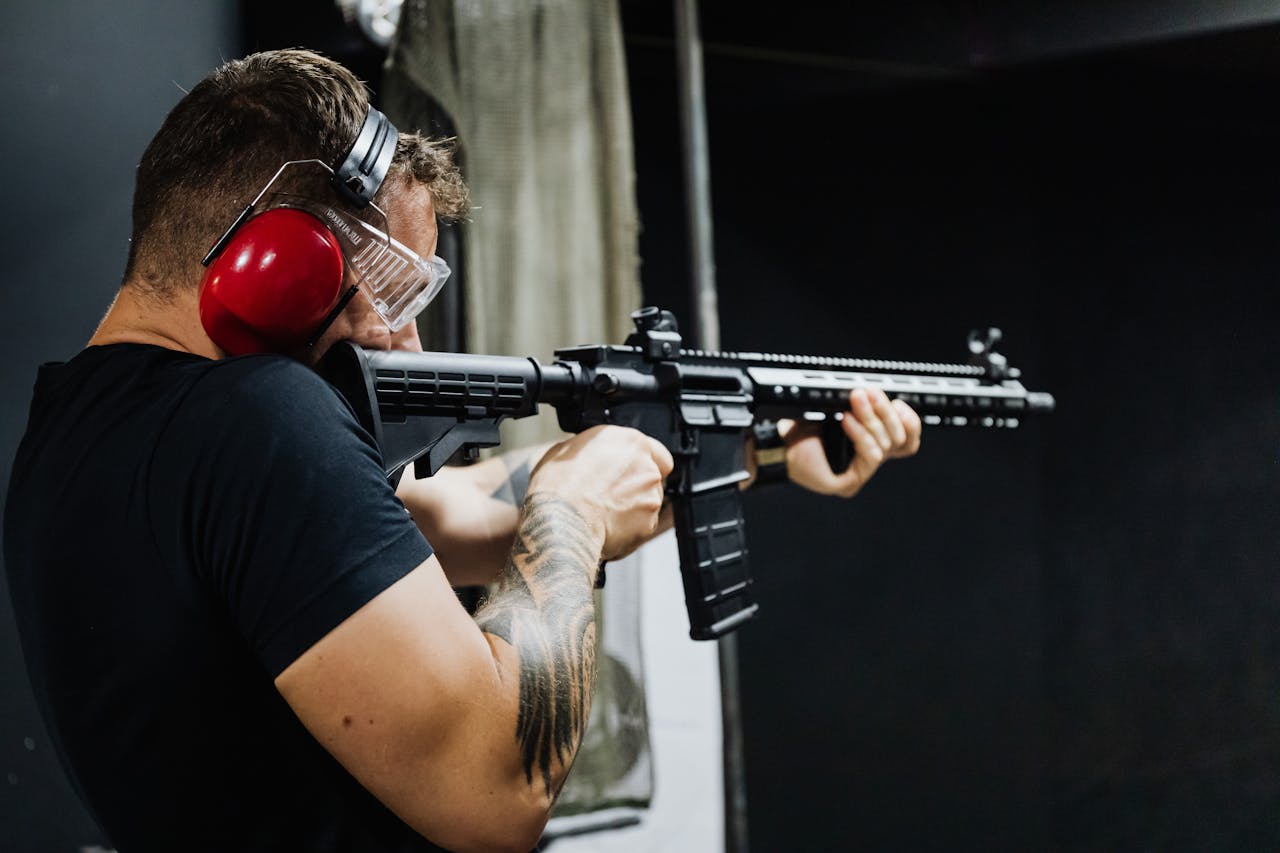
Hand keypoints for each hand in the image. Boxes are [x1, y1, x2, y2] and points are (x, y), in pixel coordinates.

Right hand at [527, 425, 674, 560]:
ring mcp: (651, 495)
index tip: (630, 471)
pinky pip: (643, 525)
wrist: (562, 521)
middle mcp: (646, 466)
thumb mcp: (566, 450)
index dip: (643, 462)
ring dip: (633, 507)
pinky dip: (630, 527)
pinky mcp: (649, 522)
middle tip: (611, 494)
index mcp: (630, 442)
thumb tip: (591, 455)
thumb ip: (592, 450)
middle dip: (636, 486)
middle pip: (652, 477)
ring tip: (604, 513)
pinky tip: (607, 526)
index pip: (655, 451)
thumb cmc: (559, 487)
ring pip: (649, 502)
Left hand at [781, 388, 920, 497]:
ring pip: (884, 446)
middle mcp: (868, 463)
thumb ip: (865, 408)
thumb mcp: (841, 411)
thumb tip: (881, 394)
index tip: (898, 402)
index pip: (908, 441)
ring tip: (855, 401)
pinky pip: (869, 458)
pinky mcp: (848, 484)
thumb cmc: (805, 428)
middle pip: (898, 440)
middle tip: (868, 393)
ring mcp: (859, 476)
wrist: (777, 443)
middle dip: (884, 411)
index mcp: (871, 446)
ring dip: (870, 419)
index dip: (909, 421)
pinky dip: (860, 435)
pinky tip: (846, 421)